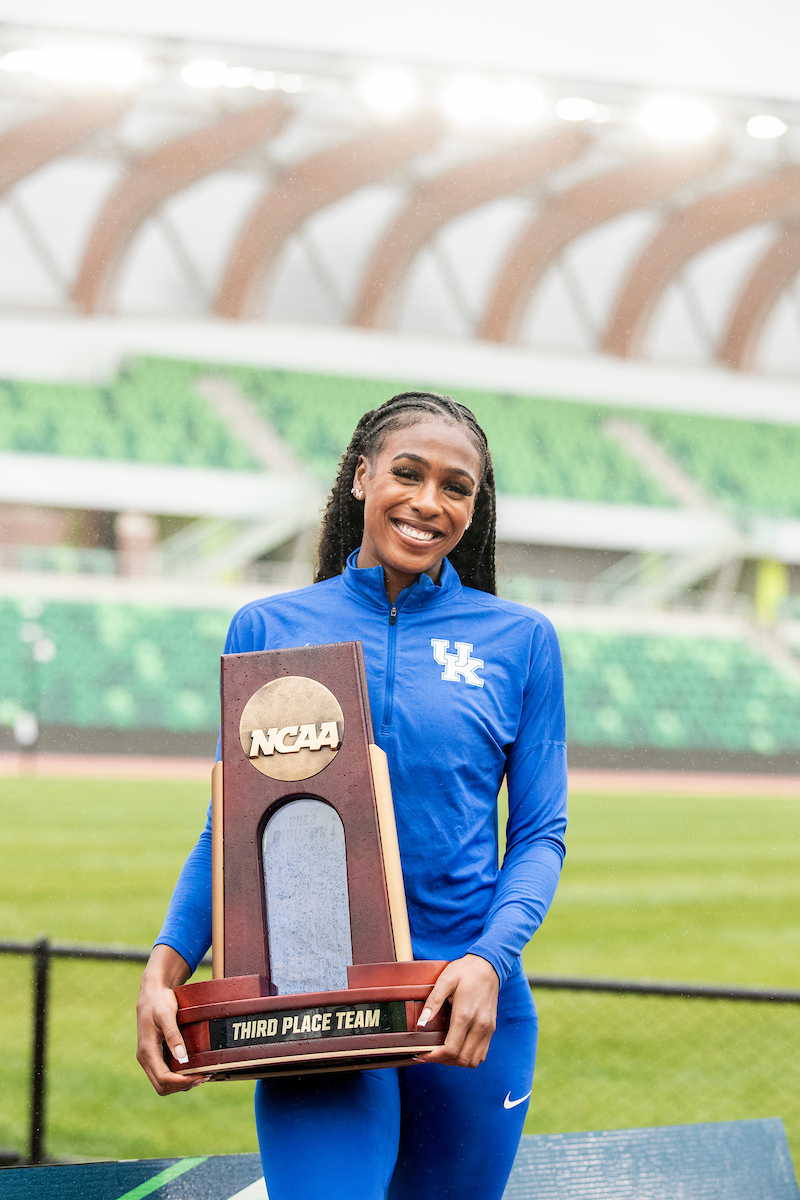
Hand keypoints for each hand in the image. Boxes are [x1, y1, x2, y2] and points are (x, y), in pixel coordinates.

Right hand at [136, 945, 208, 1094]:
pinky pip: (165, 1073)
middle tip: (203, 1077)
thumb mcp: (167, 1015)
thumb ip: (173, 1036)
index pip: (163, 1079)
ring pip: (163, 1083)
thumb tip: (182, 1059)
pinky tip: (193, 1068)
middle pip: (162, 1086)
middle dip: (183, 1085)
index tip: (200, 1076)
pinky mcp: (154, 1054)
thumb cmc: (159, 1001)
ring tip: (202, 1075)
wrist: (152, 991)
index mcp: (146, 1050)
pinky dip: (178, 1076)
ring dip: (181, 1083)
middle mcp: (145, 1058)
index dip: (182, 1082)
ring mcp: (149, 1057)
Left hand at [416, 953, 499, 1067]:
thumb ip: (433, 1002)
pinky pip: (482, 1054)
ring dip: (456, 1061)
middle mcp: (479, 1026)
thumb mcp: (445, 980)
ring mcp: (488, 1029)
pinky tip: (457, 1047)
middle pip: (461, 1059)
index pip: (451, 1049)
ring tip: (442, 1052)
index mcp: (465, 1015)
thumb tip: (421, 1024)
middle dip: (443, 1061)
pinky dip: (469, 1057)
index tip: (422, 1054)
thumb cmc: (465, 971)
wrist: (488, 965)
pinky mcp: (491, 1029)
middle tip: (429, 1054)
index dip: (434, 1057)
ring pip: (473, 1061)